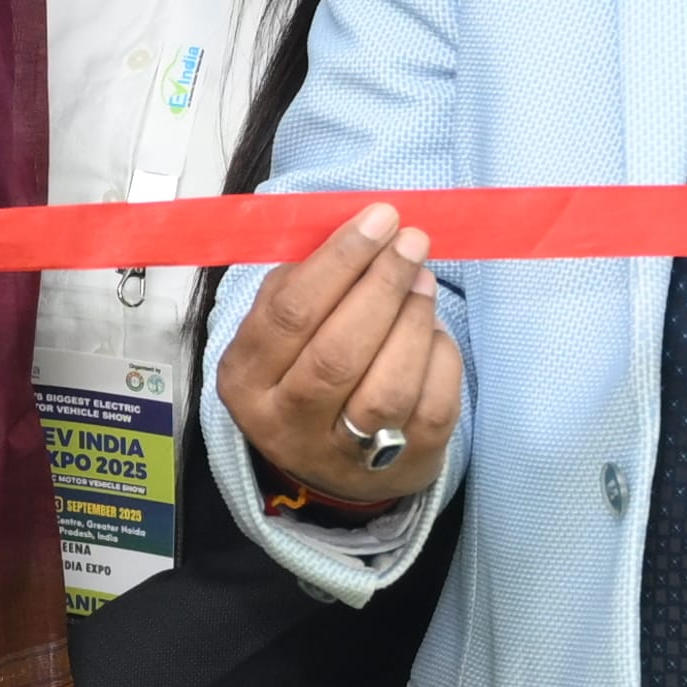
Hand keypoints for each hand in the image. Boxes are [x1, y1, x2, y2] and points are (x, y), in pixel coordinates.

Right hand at [215, 205, 460, 507]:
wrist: (329, 468)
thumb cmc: (302, 372)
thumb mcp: (277, 330)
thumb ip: (302, 282)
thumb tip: (355, 230)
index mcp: (246, 378)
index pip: (290, 314)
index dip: (340, 261)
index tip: (380, 219)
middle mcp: (286, 422)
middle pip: (337, 353)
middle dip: (382, 286)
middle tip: (411, 242)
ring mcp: (342, 452)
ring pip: (386, 387)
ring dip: (413, 321)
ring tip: (423, 281)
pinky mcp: (399, 467)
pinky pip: (430, 408)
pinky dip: (440, 358)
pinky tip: (433, 331)